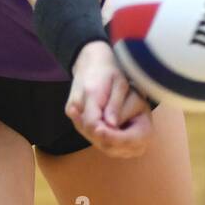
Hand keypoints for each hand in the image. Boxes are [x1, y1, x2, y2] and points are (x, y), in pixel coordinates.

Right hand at [66, 41, 152, 157]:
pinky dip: (100, 135)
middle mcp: (76, 105)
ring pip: (87, 134)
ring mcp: (72, 111)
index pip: (94, 125)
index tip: (125, 139)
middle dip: (111, 141)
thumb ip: (115, 105)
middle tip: (132, 145)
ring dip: (106, 140)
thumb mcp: (119, 83)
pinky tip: (115, 136)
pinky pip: (85, 129)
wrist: (90, 60)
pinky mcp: (72, 113)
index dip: (110, 135)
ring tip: (126, 142)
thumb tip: (112, 125)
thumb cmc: (109, 69)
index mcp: (90, 95)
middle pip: (91, 133)